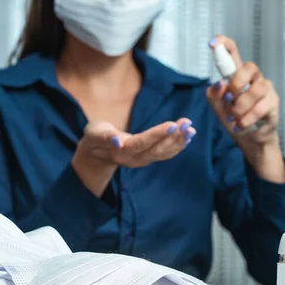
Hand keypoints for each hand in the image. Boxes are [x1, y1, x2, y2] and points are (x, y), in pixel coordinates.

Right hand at [72, 119, 195, 195]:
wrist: (96, 154)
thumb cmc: (95, 139)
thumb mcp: (94, 134)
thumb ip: (104, 137)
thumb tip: (116, 141)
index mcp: (122, 152)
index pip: (143, 142)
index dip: (158, 134)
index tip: (173, 124)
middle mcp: (135, 159)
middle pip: (157, 149)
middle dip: (173, 136)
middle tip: (187, 123)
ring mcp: (142, 161)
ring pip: (163, 153)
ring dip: (178, 141)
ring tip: (191, 129)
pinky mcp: (148, 158)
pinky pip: (165, 154)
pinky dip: (177, 146)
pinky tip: (187, 137)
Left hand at [206, 35, 279, 146]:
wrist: (249, 140)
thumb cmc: (234, 119)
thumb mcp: (218, 108)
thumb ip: (214, 96)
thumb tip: (220, 83)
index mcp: (237, 75)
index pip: (233, 52)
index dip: (223, 45)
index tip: (212, 44)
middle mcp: (254, 78)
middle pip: (250, 67)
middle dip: (236, 83)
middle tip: (229, 99)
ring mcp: (266, 90)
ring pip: (256, 90)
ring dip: (241, 107)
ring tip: (234, 119)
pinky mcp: (273, 104)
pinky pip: (260, 108)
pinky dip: (246, 120)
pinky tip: (240, 126)